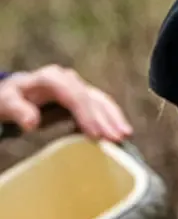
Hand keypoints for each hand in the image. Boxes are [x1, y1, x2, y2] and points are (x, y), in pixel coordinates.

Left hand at [0, 65, 132, 142]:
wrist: (17, 94)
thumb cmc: (10, 99)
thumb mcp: (6, 103)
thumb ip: (17, 110)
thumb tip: (32, 122)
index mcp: (51, 79)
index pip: (74, 95)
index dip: (87, 114)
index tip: (95, 135)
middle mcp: (69, 80)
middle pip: (92, 98)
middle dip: (106, 119)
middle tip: (116, 139)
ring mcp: (79, 88)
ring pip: (102, 102)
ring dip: (115, 119)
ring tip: (125, 136)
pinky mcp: (86, 99)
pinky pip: (103, 108)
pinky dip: (113, 120)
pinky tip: (121, 135)